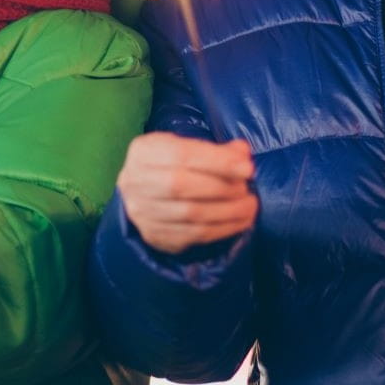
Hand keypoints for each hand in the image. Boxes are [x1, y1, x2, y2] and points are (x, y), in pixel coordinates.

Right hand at [117, 132, 257, 254]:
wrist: (146, 193)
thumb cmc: (172, 165)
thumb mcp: (189, 148)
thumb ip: (216, 151)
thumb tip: (242, 154)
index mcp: (144, 151)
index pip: (182, 155)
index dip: (218, 162)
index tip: (248, 169)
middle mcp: (134, 181)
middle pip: (181, 185)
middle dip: (222, 188)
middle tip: (246, 190)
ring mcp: (141, 211)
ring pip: (189, 214)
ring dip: (227, 212)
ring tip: (249, 207)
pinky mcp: (152, 234)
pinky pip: (191, 235)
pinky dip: (221, 229)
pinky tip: (239, 223)